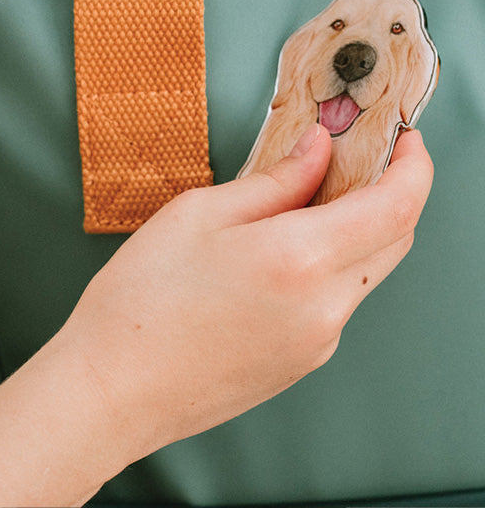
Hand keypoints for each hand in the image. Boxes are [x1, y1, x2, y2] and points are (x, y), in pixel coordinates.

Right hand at [61, 124, 432, 466]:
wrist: (115, 387)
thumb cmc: (142, 299)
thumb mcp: (198, 214)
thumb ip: (272, 181)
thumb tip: (316, 151)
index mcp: (299, 259)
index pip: (395, 206)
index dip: (412, 165)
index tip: (404, 139)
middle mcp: (325, 306)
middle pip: (393, 239)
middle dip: (389, 192)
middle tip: (353, 158)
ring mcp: (319, 341)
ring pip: (365, 271)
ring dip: (356, 229)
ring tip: (303, 200)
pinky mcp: (303, 361)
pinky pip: (336, 301)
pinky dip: (329, 264)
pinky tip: (280, 249)